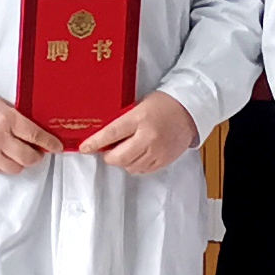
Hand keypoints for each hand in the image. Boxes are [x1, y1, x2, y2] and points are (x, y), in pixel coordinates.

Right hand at [0, 93, 61, 176]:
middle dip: (37, 156)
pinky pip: (0, 170)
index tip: (57, 147)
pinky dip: (7, 165)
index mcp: (7, 119)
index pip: (35, 135)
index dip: (49, 143)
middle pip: (27, 157)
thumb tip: (38, 135)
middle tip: (38, 152)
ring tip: (21, 155)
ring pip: (15, 168)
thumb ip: (19, 120)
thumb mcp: (4, 106)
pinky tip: (6, 156)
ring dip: (22, 163)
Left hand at [79, 92, 197, 176]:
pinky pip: (143, 170)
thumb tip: (105, 136)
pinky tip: (138, 155)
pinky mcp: (164, 160)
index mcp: (140, 118)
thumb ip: (124, 120)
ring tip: (126, 150)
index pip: (112, 133)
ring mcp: (157, 151)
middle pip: (119, 157)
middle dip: (109, 156)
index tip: (84, 148)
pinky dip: (135, 165)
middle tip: (107, 150)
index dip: (95, 142)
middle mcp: (148, 137)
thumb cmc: (164, 104)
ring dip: (123, 161)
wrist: (190, 110)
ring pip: (130, 166)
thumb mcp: (140, 105)